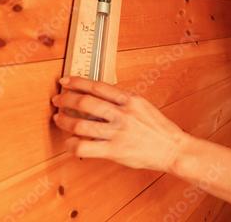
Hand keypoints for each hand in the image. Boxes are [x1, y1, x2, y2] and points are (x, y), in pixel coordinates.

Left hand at [51, 76, 187, 172]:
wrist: (172, 148)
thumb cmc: (159, 129)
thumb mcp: (144, 107)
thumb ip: (124, 102)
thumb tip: (100, 98)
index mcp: (131, 100)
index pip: (98, 86)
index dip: (77, 82)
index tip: (66, 81)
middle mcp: (123, 114)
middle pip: (85, 102)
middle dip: (66, 99)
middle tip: (58, 100)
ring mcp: (118, 132)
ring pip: (80, 123)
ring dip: (64, 120)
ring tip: (59, 119)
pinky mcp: (114, 150)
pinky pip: (84, 147)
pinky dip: (72, 144)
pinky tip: (70, 142)